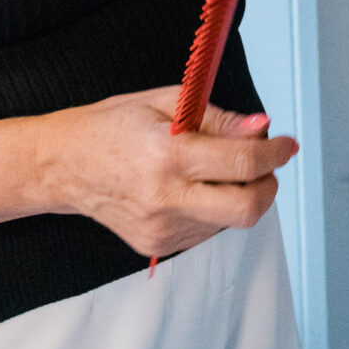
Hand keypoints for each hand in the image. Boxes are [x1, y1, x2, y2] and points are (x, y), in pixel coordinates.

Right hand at [36, 87, 298, 257]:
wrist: (62, 165)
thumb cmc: (110, 127)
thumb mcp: (165, 102)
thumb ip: (218, 118)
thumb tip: (260, 128)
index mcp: (167, 155)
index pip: (243, 163)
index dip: (275, 153)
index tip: (285, 144)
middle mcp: (165, 198)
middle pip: (246, 209)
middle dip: (268, 186)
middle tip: (266, 166)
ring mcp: (161, 229)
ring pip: (229, 220)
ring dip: (238, 194)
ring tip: (211, 169)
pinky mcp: (157, 246)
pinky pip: (206, 230)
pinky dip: (213, 208)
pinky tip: (191, 188)